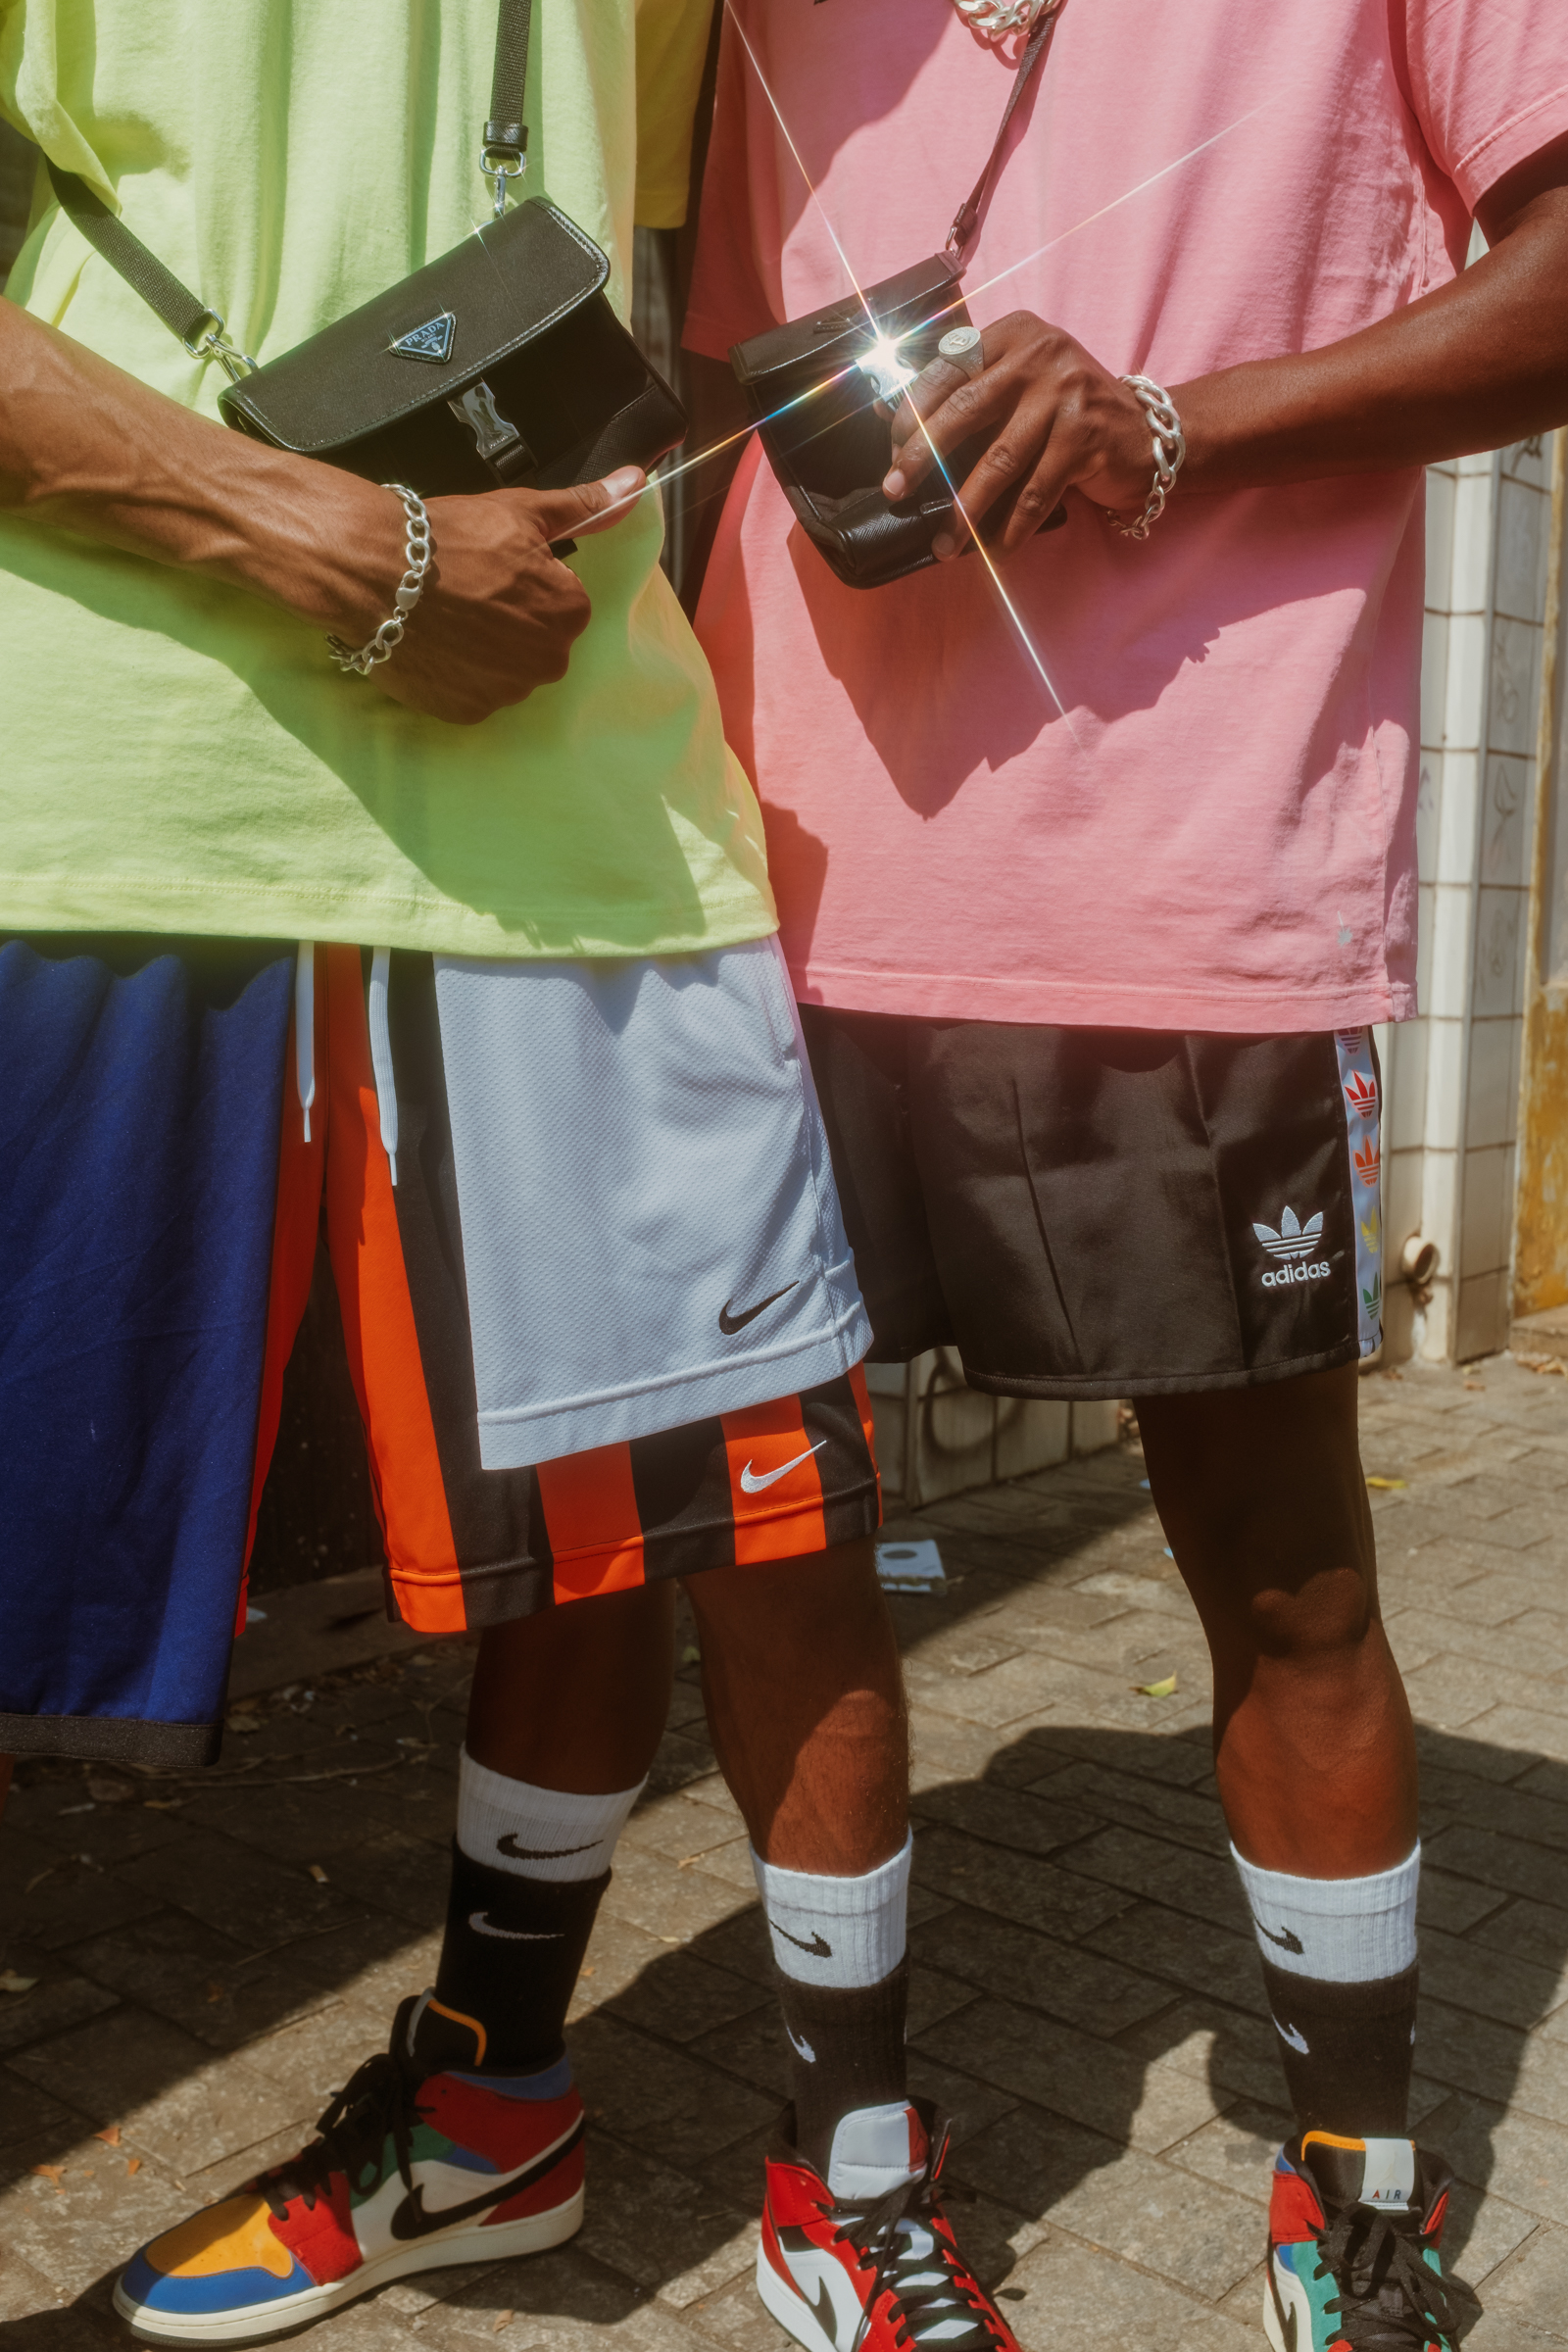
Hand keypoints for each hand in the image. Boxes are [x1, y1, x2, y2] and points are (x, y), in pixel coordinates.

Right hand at [338, 467, 645, 725]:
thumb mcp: (522, 511)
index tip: (494, 570)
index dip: (527, 584)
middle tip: (468, 594)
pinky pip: (472, 695)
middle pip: (536, 643)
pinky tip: (434, 646)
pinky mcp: (467, 712)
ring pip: (505, 672)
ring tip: (447, 620)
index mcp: (570, 614)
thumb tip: (637, 483)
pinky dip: (456, 676)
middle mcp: (548, 663)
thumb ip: (584, 507)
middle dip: (509, 623)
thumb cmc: (451, 537)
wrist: (373, 572)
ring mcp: (507, 692)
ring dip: (484, 652)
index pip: (562, 604)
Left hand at [882, 313, 1154, 558]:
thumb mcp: (1021, 386)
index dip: (912, 414)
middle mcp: (1041, 355)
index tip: (891, 453)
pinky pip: (1036, 493)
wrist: (1148, 435)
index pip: (947, 371)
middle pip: (964, 410)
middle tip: (895, 492)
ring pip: (998, 460)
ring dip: (965, 508)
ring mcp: (1067, 395)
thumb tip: (889, 416)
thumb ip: (969, 393)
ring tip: (944, 543)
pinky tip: (992, 552)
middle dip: (922, 457)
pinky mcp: (1087, 438)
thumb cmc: (1070, 414)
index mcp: (1016, 333)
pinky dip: (1011, 528)